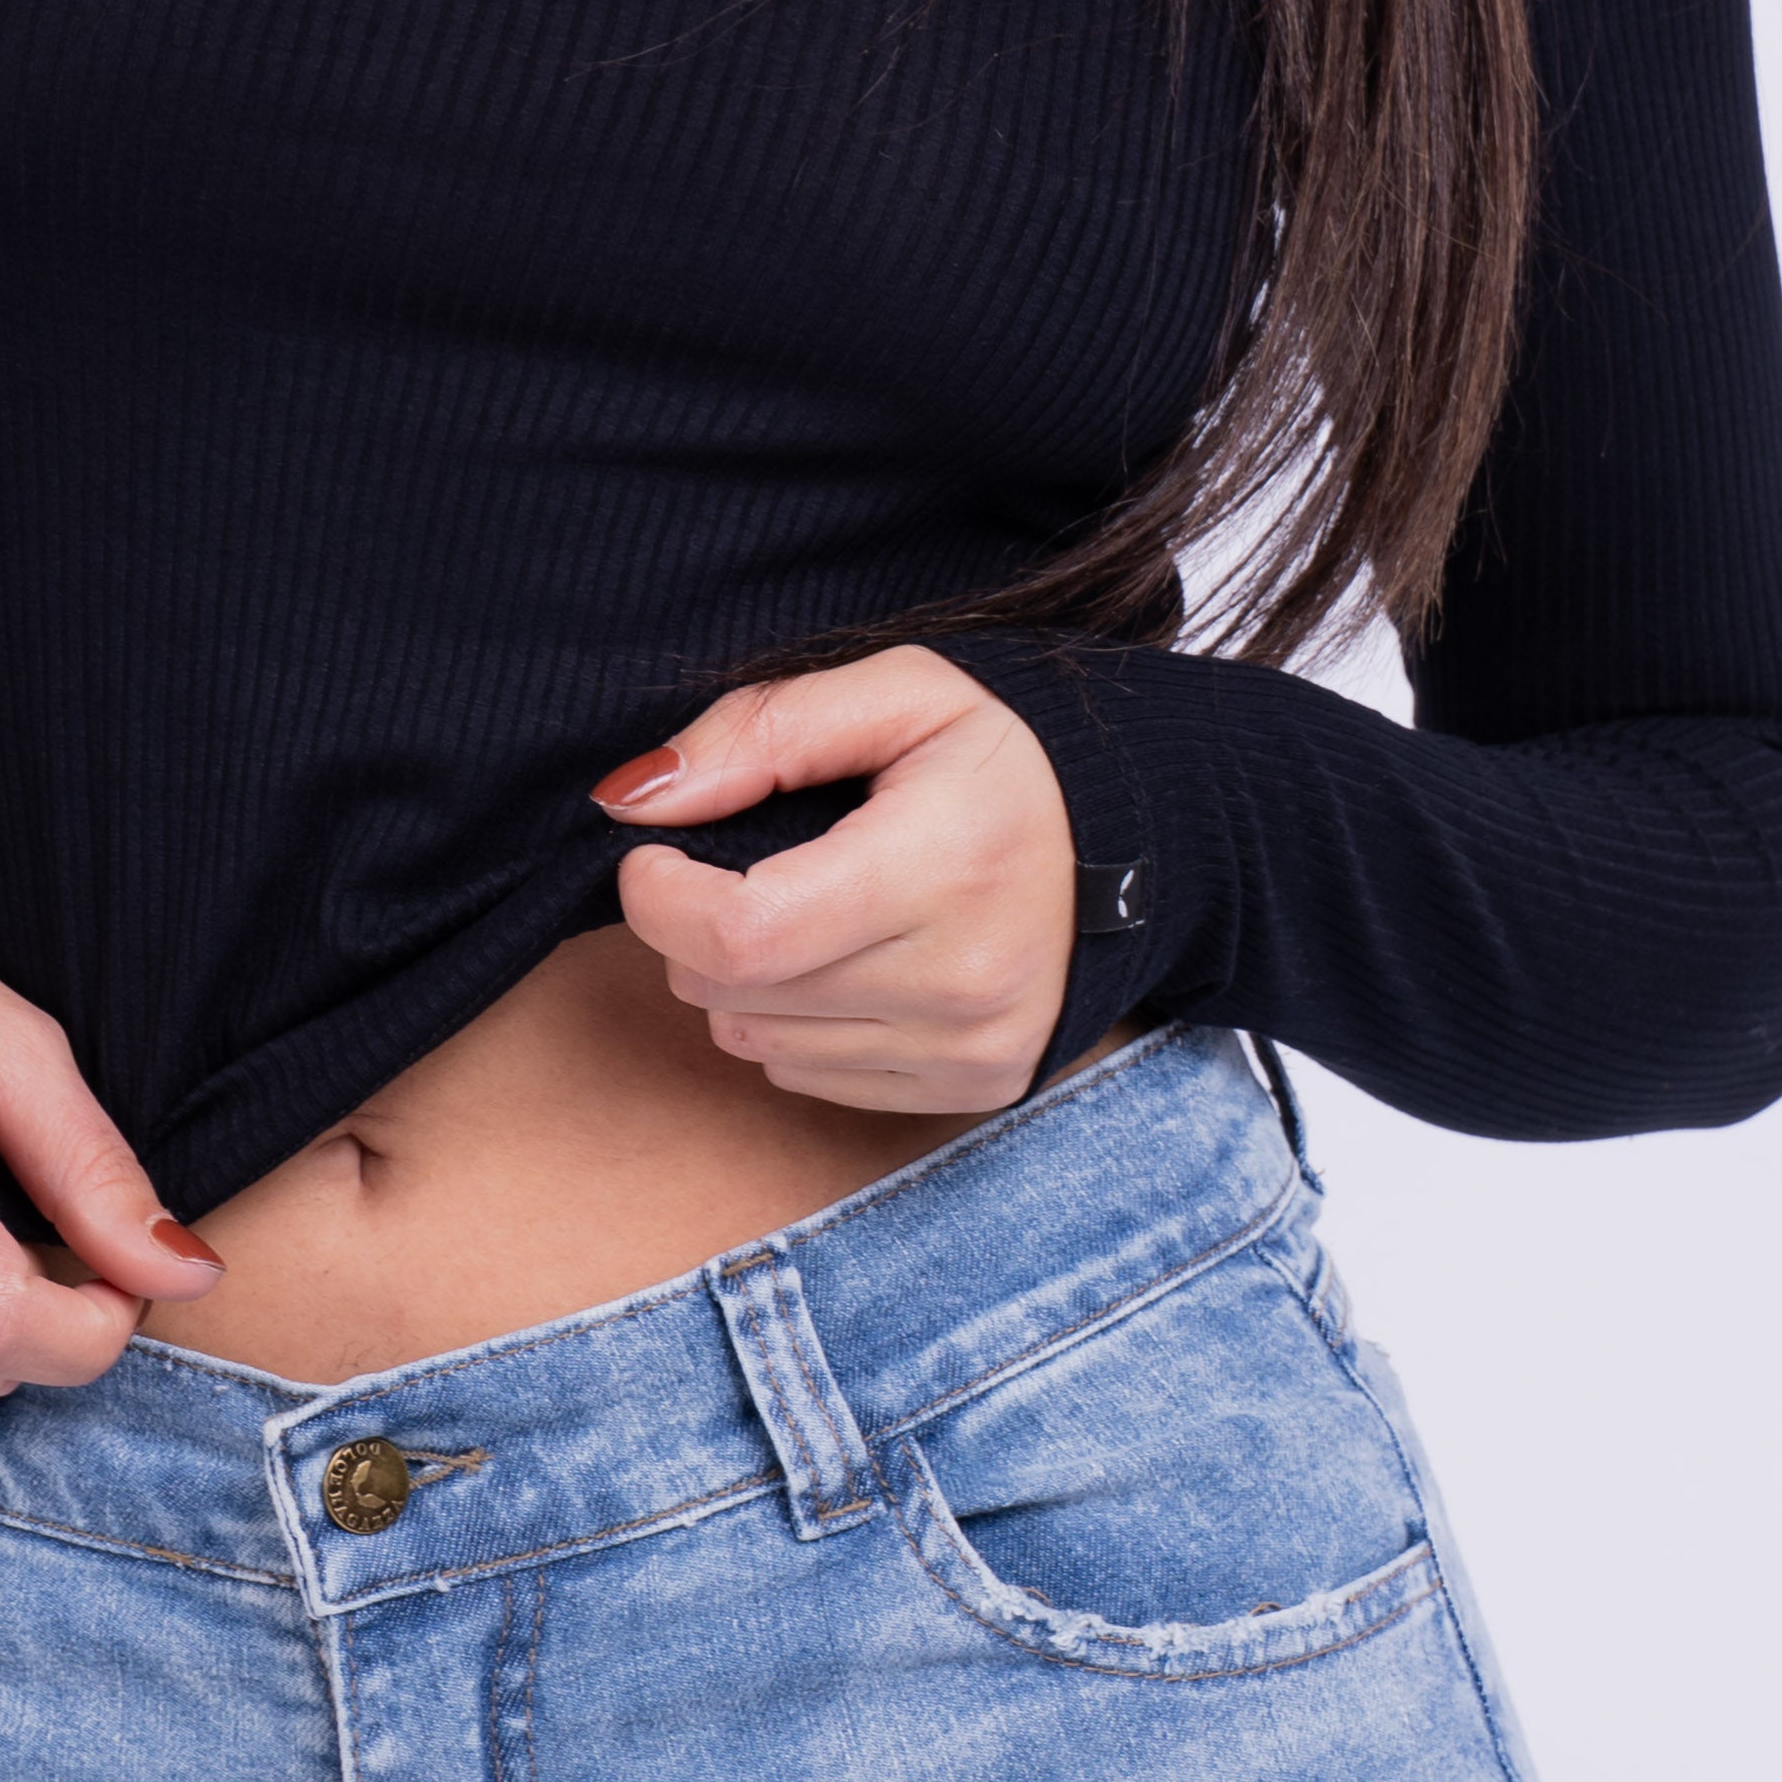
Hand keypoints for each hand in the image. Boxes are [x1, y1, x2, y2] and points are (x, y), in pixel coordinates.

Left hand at [596, 649, 1076, 1116]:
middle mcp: (963, 979)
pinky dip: (794, 1024)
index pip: (743, 934)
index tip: (652, 856)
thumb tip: (636, 799)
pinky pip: (808, 1079)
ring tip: (798, 908)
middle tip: (728, 867)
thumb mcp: (897, 692)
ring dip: (740, 980)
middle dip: (692, 929)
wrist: (1145, 839)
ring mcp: (972, 1048)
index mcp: (943, 866)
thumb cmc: (1007, 758)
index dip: (660, 899)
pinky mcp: (973, 1088)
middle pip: (736, 994)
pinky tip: (845, 961)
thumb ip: (761, 731)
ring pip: (758, 1044)